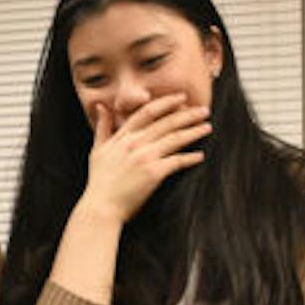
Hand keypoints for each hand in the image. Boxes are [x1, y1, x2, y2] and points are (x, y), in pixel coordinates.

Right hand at [81, 96, 210, 222]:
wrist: (101, 207)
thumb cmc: (99, 182)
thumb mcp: (97, 150)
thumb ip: (102, 127)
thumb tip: (101, 106)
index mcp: (123, 136)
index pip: (148, 112)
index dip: (166, 102)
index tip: (181, 97)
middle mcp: (135, 143)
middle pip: (166, 122)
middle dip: (187, 114)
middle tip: (204, 109)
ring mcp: (145, 157)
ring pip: (174, 139)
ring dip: (193, 131)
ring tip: (207, 127)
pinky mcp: (153, 173)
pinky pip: (177, 161)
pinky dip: (189, 158)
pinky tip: (200, 155)